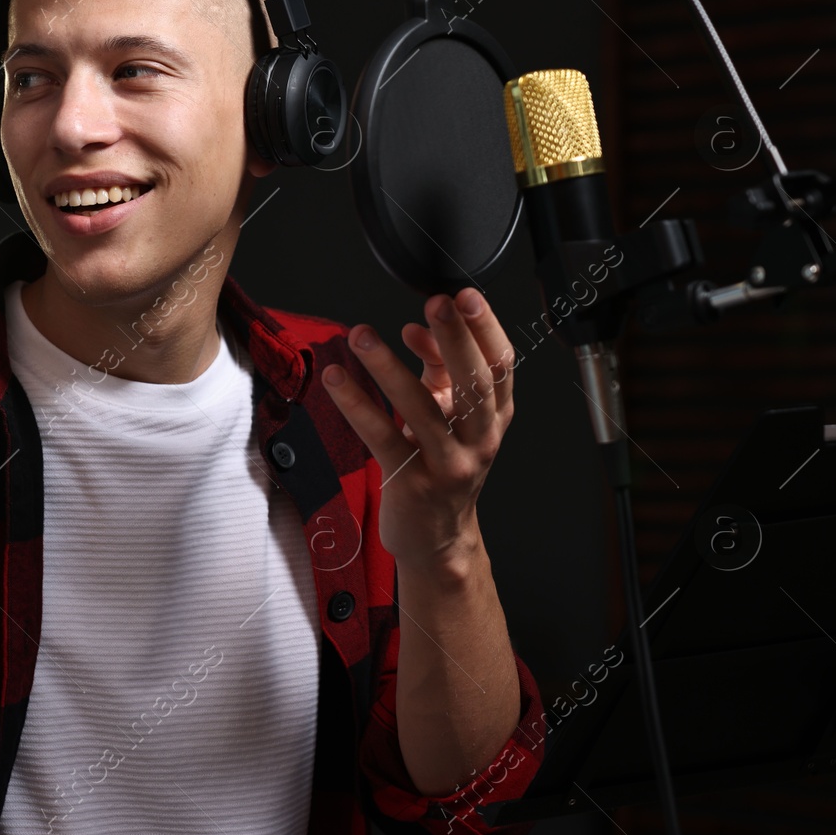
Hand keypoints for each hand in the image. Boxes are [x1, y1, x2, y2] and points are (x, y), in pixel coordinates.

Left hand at [321, 288, 516, 574]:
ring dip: (388, 367)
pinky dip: (357, 405)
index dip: (486, 328)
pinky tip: (335, 380)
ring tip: (361, 335)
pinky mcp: (413, 483)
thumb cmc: (444, 467)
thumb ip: (438, 367)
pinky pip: (382, 437)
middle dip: (456, 338)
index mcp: (494, 416)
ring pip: (422, 409)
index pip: (500, 364)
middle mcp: (479, 439)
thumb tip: (416, 328)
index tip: (465, 296)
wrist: (438, 538)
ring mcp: (449, 464)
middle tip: (437, 303)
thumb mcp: (449, 414)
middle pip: (474, 382)